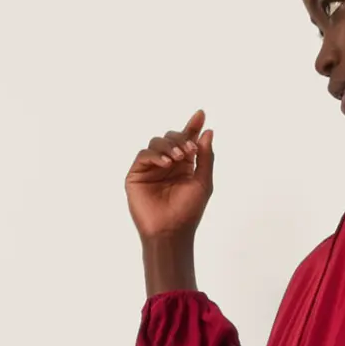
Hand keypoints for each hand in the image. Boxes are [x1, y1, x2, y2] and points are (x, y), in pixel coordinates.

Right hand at [125, 110, 214, 240]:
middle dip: (181, 138)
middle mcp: (167, 164)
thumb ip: (206, 156)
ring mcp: (150, 169)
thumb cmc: (188, 211)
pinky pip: (144, 155)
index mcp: (184, 165)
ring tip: (178, 159)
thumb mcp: (203, 182)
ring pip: (156, 142)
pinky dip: (155, 155)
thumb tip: (208, 131)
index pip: (187, 140)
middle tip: (190, 151)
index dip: (193, 126)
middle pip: (171, 137)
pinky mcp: (136, 175)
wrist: (171, 231)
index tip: (201, 114)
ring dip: (169, 146)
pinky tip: (166, 163)